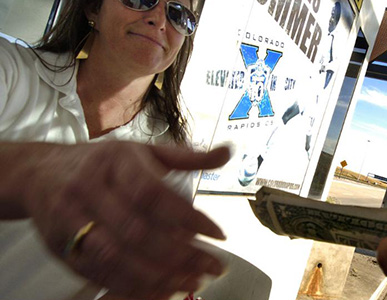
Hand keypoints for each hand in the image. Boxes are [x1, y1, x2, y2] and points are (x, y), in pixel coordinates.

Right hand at [20, 141, 230, 299]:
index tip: (219, 235)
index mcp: (116, 162)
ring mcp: (71, 219)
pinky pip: (97, 272)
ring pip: (115, 257)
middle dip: (180, 255)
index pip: (154, 194)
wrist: (40, 173)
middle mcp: (90, 189)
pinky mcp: (61, 246)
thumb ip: (187, 157)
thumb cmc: (103, 163)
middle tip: (212, 268)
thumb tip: (227, 152)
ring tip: (191, 283)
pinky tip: (159, 289)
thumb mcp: (144, 151)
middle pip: (137, 231)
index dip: (188, 218)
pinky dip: (131, 285)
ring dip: (157, 276)